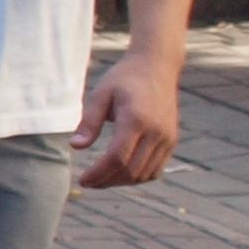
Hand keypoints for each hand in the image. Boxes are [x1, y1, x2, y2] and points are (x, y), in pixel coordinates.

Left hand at [72, 45, 180, 188]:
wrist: (157, 66)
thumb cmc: (123, 79)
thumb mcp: (100, 94)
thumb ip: (89, 121)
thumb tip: (76, 146)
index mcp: (136, 119)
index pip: (117, 158)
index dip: (99, 173)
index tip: (83, 180)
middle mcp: (156, 131)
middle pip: (131, 170)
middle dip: (107, 181)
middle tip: (88, 182)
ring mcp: (167, 137)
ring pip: (145, 174)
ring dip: (121, 182)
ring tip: (101, 179)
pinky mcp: (172, 140)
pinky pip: (156, 169)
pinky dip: (138, 177)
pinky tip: (120, 174)